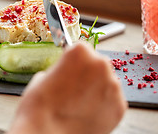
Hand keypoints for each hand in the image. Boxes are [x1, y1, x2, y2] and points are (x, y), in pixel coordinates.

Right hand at [8, 42, 126, 133]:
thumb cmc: (40, 106)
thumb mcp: (42, 76)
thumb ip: (60, 70)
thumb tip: (66, 74)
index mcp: (80, 52)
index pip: (80, 48)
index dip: (72, 59)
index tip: (68, 66)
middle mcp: (101, 65)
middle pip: (96, 63)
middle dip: (86, 73)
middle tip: (71, 86)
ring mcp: (113, 87)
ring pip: (106, 81)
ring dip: (95, 88)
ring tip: (78, 102)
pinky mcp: (120, 107)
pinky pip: (112, 99)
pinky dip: (102, 103)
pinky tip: (86, 111)